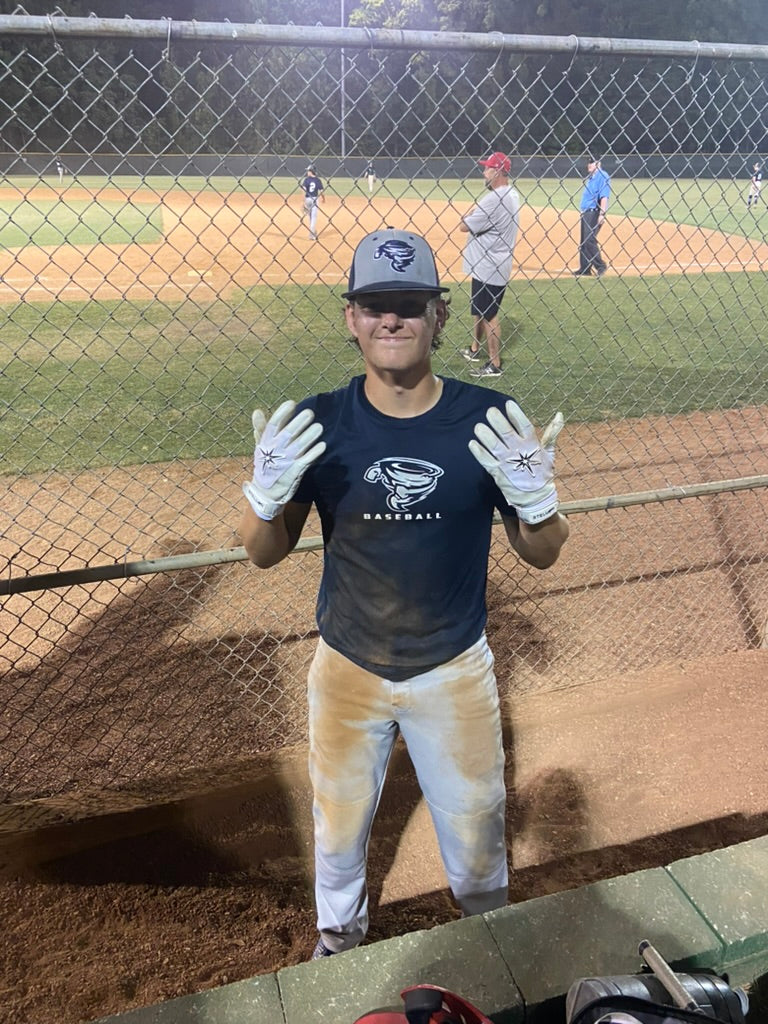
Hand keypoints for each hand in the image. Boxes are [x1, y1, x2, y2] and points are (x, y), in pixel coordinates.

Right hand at [243, 400, 325, 520]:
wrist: (266, 493)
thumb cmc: (266, 465)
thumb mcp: (261, 447)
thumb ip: (261, 429)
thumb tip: (257, 411)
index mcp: (266, 443)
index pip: (273, 425)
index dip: (282, 414)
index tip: (291, 404)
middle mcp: (276, 451)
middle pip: (288, 433)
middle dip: (299, 423)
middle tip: (310, 413)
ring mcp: (286, 461)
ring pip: (299, 446)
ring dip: (310, 436)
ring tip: (319, 427)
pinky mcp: (295, 472)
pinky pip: (306, 461)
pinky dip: (314, 453)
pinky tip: (322, 445)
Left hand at [469, 400, 563, 523]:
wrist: (536, 499)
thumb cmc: (542, 473)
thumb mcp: (549, 452)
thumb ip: (552, 433)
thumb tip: (559, 414)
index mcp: (532, 445)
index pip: (524, 425)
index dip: (516, 414)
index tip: (508, 404)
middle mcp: (519, 452)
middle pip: (506, 433)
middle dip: (497, 421)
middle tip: (489, 411)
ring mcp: (508, 463)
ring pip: (494, 446)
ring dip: (485, 435)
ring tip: (478, 426)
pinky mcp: (498, 473)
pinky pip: (486, 461)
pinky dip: (479, 452)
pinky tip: (472, 443)